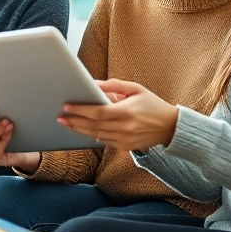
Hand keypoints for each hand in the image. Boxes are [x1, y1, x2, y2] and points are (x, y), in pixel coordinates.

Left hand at [57, 79, 178, 151]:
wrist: (170, 126)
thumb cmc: (151, 104)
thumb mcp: (136, 89)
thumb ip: (114, 86)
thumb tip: (94, 84)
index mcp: (127, 111)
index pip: (98, 112)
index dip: (80, 110)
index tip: (67, 107)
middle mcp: (125, 127)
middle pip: (94, 126)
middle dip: (75, 121)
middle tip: (60, 118)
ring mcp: (125, 139)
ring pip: (97, 135)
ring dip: (80, 130)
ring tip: (67, 124)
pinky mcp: (126, 147)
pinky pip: (105, 142)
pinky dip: (93, 136)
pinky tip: (84, 130)